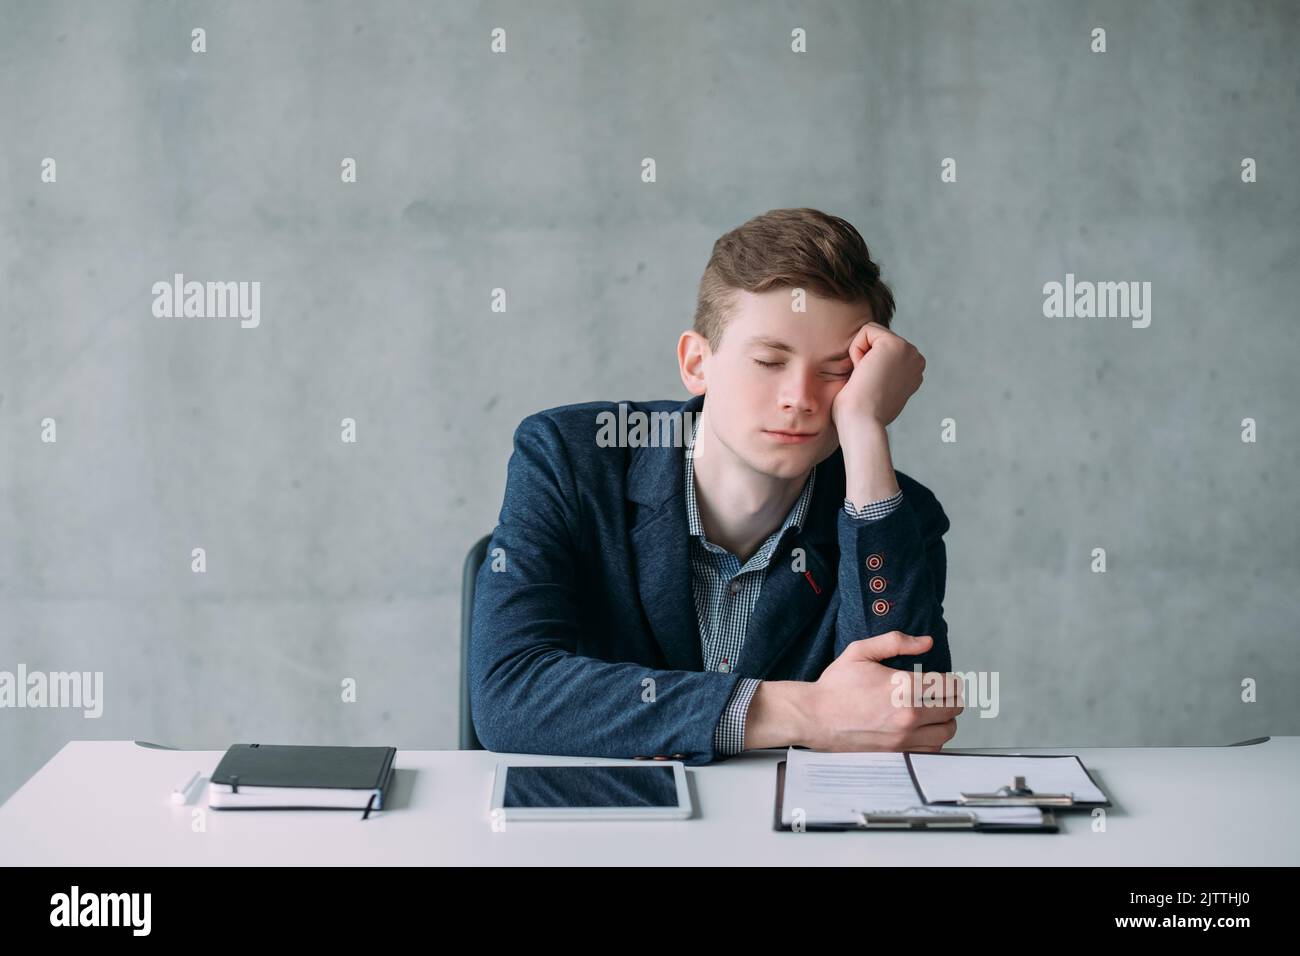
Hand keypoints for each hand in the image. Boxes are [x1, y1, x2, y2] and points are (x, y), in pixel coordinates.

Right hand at [803, 631, 961, 752]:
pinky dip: (934, 740)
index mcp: (903, 686)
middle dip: (951, 698)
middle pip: (953, 708)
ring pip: (946, 732)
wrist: (814, 717)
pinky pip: (931, 750)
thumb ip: (895, 642)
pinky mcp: (897, 753)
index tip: (946, 680)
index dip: (952, 680)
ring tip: (936, 712)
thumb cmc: (835, 686)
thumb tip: (925, 642)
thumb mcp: (860, 652)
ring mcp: (903, 737)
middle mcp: (908, 714)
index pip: (948, 685)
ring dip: (946, 720)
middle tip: (942, 694)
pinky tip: (924, 729)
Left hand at [831, 322, 925, 433]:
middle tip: (866, 384)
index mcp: (912, 372)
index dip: (866, 366)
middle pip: (876, 339)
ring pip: (871, 334)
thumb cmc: (859, 415)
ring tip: (865, 379)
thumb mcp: (875, 391)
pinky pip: (866, 331)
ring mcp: (909, 351)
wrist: (862, 423)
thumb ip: (878, 375)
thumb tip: (867, 367)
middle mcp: (915, 360)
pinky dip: (856, 351)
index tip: (870, 389)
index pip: (880, 350)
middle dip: (863, 358)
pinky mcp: (896, 344)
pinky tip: (863, 372)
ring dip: (859, 356)